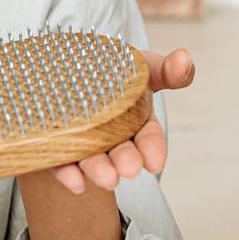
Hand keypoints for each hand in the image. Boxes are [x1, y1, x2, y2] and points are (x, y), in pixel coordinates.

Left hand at [40, 48, 194, 194]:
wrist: (64, 62)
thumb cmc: (109, 66)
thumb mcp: (141, 65)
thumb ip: (165, 68)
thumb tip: (185, 58)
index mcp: (135, 119)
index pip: (147, 137)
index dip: (152, 149)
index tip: (154, 162)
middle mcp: (110, 135)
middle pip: (119, 151)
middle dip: (125, 161)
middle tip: (128, 170)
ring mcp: (82, 141)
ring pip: (90, 159)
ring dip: (98, 171)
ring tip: (105, 179)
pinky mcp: (54, 142)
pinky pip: (59, 159)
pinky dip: (66, 172)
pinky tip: (74, 181)